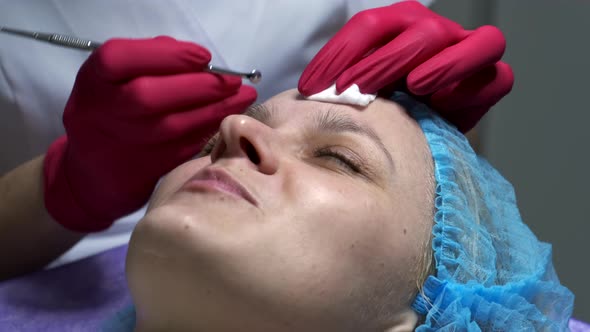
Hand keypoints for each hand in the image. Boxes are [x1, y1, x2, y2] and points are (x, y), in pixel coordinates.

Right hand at [44, 36, 256, 231]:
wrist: (92, 174)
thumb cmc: (112, 113)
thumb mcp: (115, 82)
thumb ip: (150, 63)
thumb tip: (199, 62)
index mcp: (94, 80)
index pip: (119, 58)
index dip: (166, 55)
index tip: (204, 56)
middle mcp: (102, 111)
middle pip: (147, 94)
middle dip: (200, 85)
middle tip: (233, 81)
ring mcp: (122, 145)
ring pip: (172, 126)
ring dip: (215, 109)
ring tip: (243, 97)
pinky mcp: (144, 170)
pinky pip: (182, 148)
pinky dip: (208, 131)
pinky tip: (228, 119)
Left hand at [298, 0, 513, 131]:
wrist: (423, 130)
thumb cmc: (386, 108)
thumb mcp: (360, 93)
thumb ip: (343, 86)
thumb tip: (305, 96)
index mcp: (397, 28)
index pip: (369, 27)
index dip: (338, 54)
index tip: (311, 87)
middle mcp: (432, 33)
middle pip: (417, 29)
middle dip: (382, 60)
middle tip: (354, 90)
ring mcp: (464, 52)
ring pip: (470, 39)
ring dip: (440, 62)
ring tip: (414, 85)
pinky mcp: (489, 80)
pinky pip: (496, 76)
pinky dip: (471, 84)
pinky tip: (440, 101)